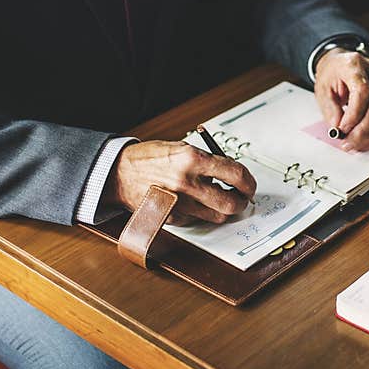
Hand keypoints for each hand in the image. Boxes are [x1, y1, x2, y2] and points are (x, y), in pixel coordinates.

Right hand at [103, 140, 255, 225]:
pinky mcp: (172, 217)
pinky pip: (198, 220)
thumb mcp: (182, 148)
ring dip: (224, 209)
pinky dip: (202, 213)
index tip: (250, 184)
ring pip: (217, 216)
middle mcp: (187, 183)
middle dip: (241, 202)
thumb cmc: (151, 158)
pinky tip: (195, 202)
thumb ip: (208, 160)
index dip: (248, 181)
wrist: (119, 173)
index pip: (235, 174)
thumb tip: (233, 174)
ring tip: (219, 199)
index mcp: (192, 159)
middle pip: (231, 203)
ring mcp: (179, 203)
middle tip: (242, 197)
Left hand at [313, 47, 368, 151]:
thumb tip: (339, 130)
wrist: (340, 65)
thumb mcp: (323, 91)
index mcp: (354, 65)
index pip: (362, 91)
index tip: (343, 129)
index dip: (354, 114)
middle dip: (363, 130)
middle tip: (350, 143)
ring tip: (360, 144)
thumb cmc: (332, 75)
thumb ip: (331, 110)